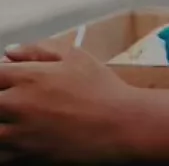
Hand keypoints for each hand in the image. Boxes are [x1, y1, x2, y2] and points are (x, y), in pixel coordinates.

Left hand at [0, 44, 137, 162]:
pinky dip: (4, 146)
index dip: (0, 76)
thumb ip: (39, 50)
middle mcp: (17, 105)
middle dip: (1, 99)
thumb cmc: (103, 90)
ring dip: (2, 124)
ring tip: (16, 121)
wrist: (121, 126)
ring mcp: (17, 135)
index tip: (8, 80)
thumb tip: (10, 52)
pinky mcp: (23, 158)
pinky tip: (19, 139)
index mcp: (28, 77)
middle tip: (16, 102)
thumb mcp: (77, 57)